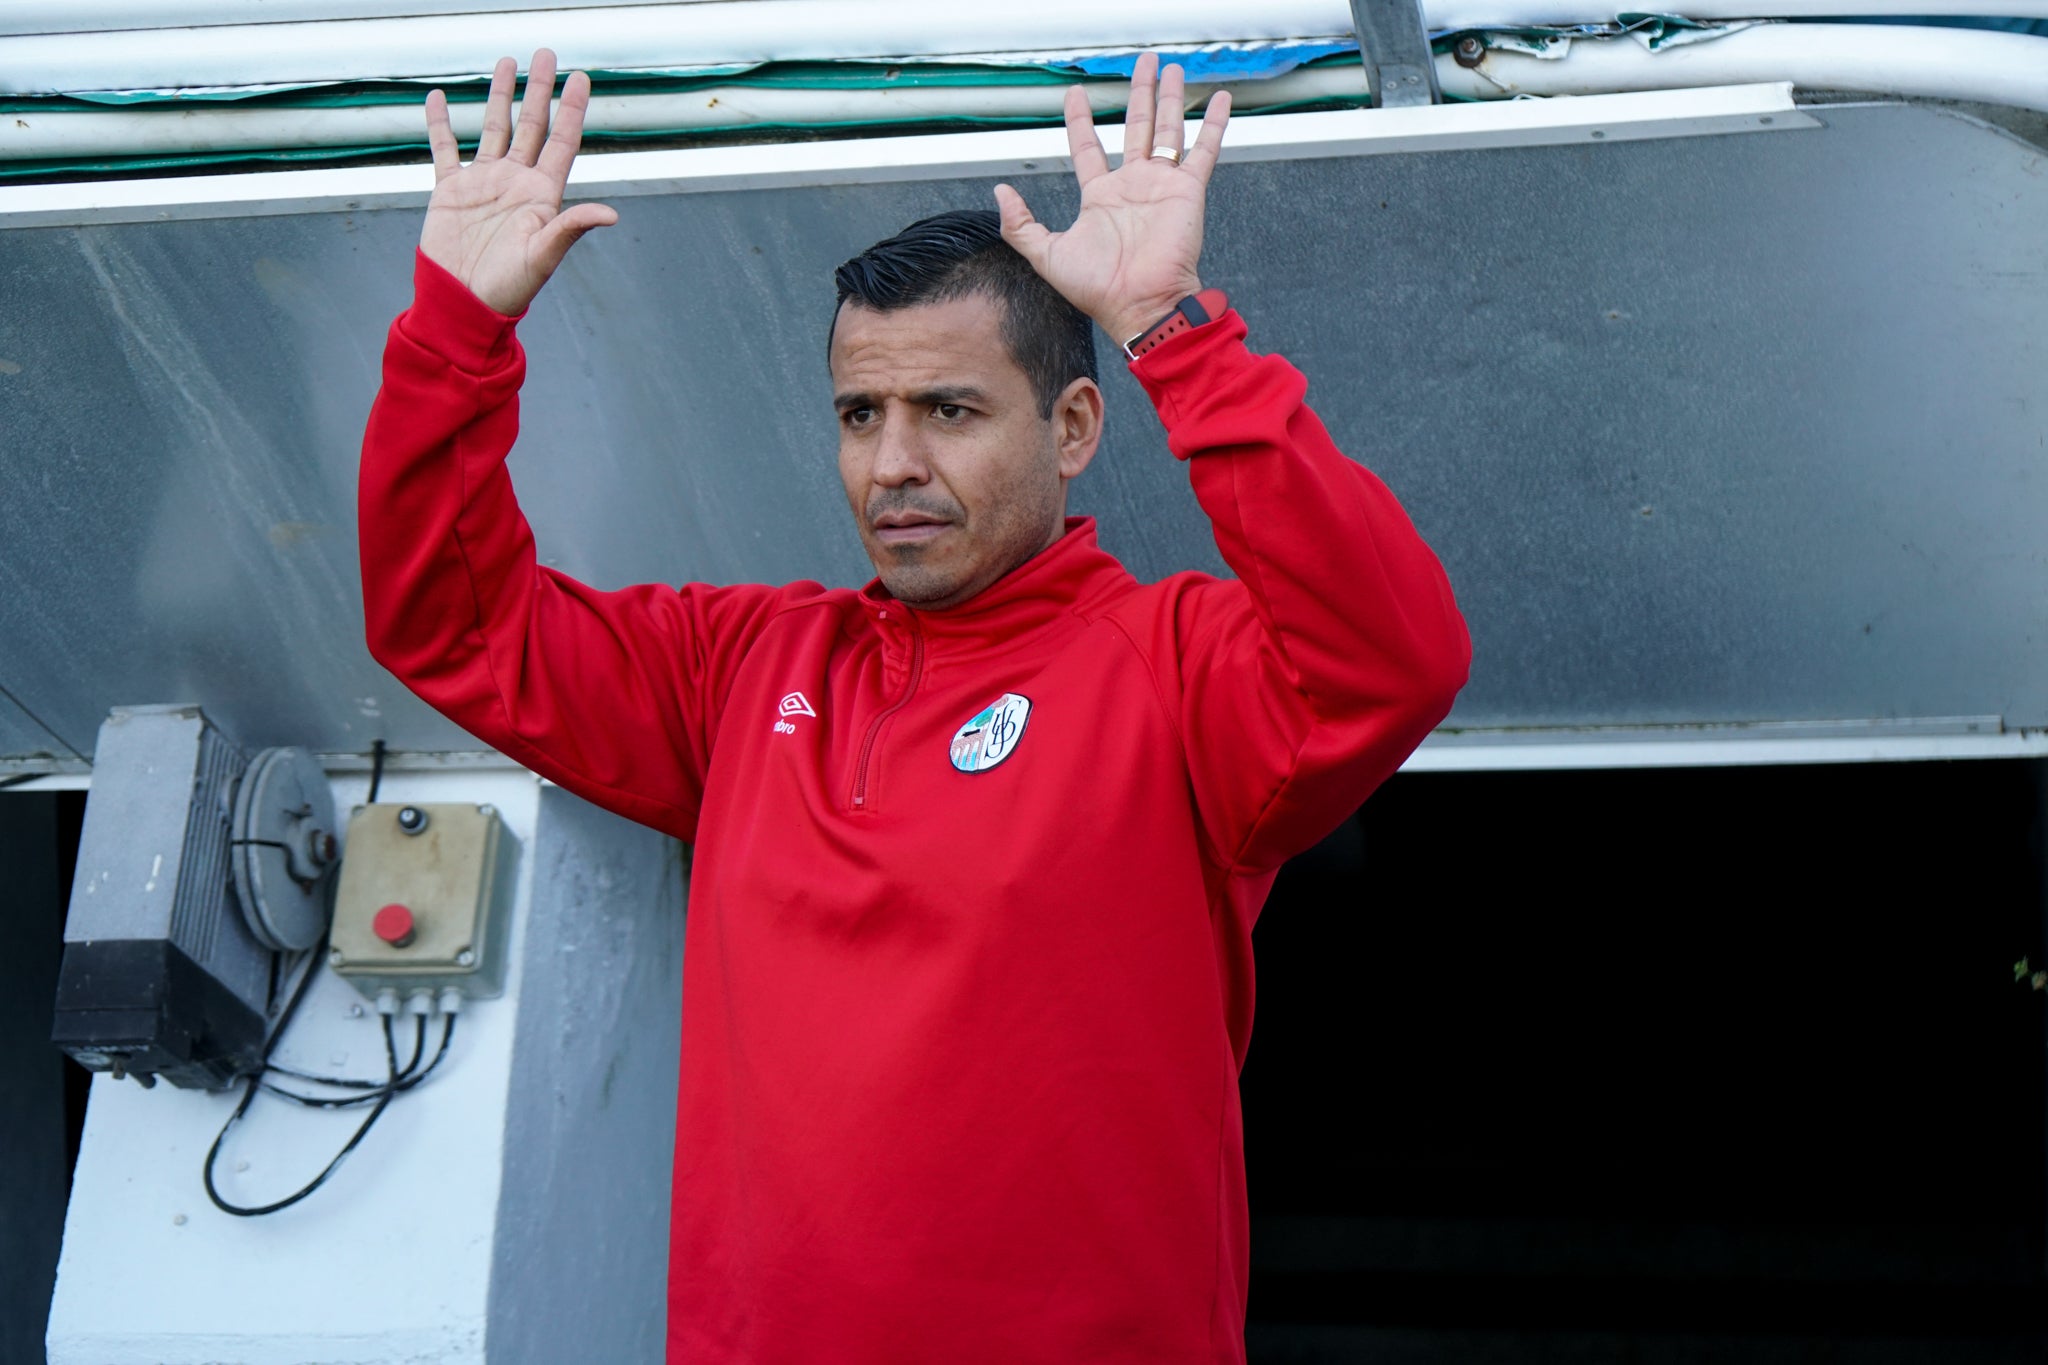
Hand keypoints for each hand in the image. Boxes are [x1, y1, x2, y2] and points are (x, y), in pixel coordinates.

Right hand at [419, 49, 616, 315]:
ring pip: (492, 128)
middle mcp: (515, 183)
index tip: (581, 78)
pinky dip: (440, 124)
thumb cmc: (507, 290)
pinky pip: (444, 149)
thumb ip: (570, 229)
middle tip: (547, 54)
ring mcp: (483, 184)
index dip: (572, 109)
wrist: (463, 305)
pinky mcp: (450, 192)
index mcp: (541, 195)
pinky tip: (439, 98)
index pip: (561, 141)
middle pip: (531, 125)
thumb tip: (610, 214)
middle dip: (539, 89)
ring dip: (499, 95)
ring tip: (506, 62)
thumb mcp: (543, 257)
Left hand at [994, 53, 1230, 346]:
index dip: (1080, 119)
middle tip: (1141, 64)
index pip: (1089, 147)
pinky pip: (1204, 150)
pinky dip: (1214, 124)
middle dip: (1137, 93)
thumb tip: (1000, 193)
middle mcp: (1132, 186)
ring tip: (1169, 69)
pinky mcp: (1188, 191)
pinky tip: (1220, 100)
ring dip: (1169, 98)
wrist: (1141, 306)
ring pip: (1166, 129)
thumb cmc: (1098, 290)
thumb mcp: (1046, 255)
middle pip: (1135, 127)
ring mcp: (1161, 186)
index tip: (1076, 94)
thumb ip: (1020, 225)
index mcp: (1100, 197)